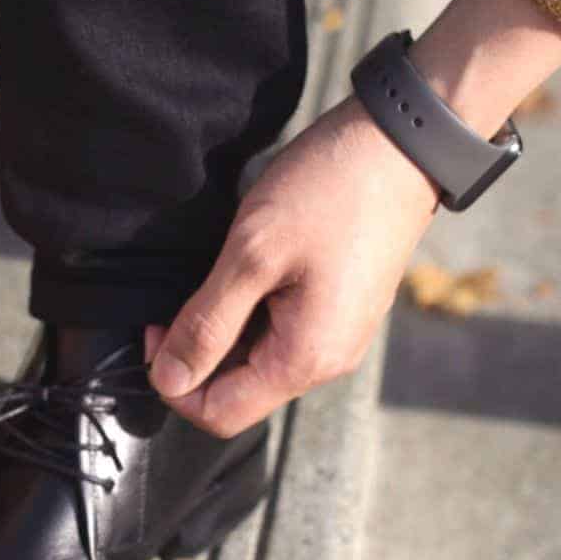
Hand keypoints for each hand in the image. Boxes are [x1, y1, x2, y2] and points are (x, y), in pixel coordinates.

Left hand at [145, 96, 438, 435]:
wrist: (402, 145)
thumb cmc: (330, 192)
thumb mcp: (252, 255)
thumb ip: (207, 324)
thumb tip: (168, 380)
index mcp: (305, 360)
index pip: (219, 414)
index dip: (175, 381)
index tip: (158, 327)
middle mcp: (326, 362)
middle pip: (237, 393)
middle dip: (197, 355)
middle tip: (182, 295)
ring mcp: (336, 337)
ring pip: (255, 362)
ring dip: (223, 330)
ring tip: (216, 275)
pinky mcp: (338, 311)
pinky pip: (280, 334)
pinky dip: (249, 313)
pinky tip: (245, 270)